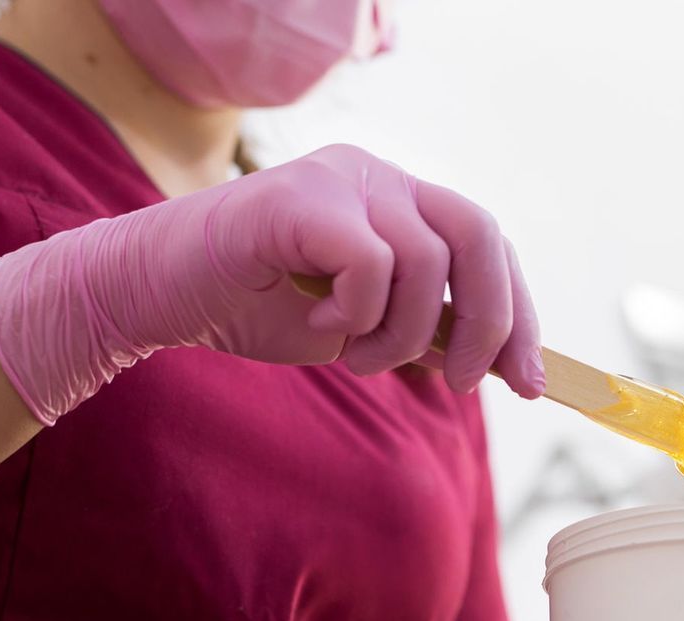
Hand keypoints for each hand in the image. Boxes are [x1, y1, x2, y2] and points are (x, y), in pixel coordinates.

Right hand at [0, 144, 544, 424]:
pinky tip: (319, 328)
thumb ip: (420, 330)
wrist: (152, 293)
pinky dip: (357, 313)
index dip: (519, 313)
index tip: (530, 382)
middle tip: (461, 382)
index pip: (487, 243)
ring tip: (351, 355)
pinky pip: (371, 262)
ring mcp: (339, 179)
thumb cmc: (251, 306)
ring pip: (425, 262)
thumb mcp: (358, 327)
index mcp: (397, 199)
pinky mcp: (299, 197)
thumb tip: (496, 361)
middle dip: (489, 321)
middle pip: (479, 234)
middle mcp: (376, 176)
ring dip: (398, 335)